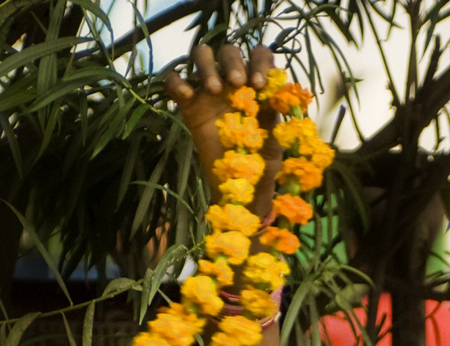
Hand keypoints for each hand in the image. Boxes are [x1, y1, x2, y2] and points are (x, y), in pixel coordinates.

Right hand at [163, 44, 281, 216]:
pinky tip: (186, 95)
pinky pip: (175, 83)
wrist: (243, 189)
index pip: (258, 55)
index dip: (259, 61)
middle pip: (228, 52)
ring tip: (214, 89)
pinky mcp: (190, 107)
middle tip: (237, 84)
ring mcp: (209, 93)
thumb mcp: (275, 136)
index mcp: (257, 84)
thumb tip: (275, 87)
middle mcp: (233, 83)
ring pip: (202, 56)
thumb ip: (274, 110)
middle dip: (232, 62)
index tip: (259, 83)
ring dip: (207, 65)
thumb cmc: (263, 162)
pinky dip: (176, 82)